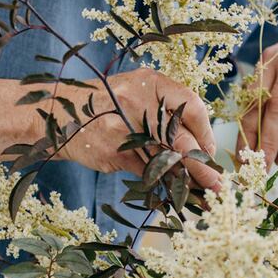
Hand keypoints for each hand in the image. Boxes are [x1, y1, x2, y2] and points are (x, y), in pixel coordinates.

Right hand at [51, 69, 221, 192]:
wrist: (58, 114)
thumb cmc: (106, 104)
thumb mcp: (137, 93)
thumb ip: (166, 111)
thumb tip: (201, 146)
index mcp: (151, 83)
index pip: (192, 107)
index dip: (206, 133)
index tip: (210, 152)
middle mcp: (140, 102)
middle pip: (182, 140)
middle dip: (203, 167)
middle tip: (218, 185)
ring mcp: (125, 129)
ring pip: (165, 162)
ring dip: (185, 182)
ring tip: (201, 194)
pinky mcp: (115, 152)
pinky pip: (145, 173)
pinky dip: (160, 184)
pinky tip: (171, 193)